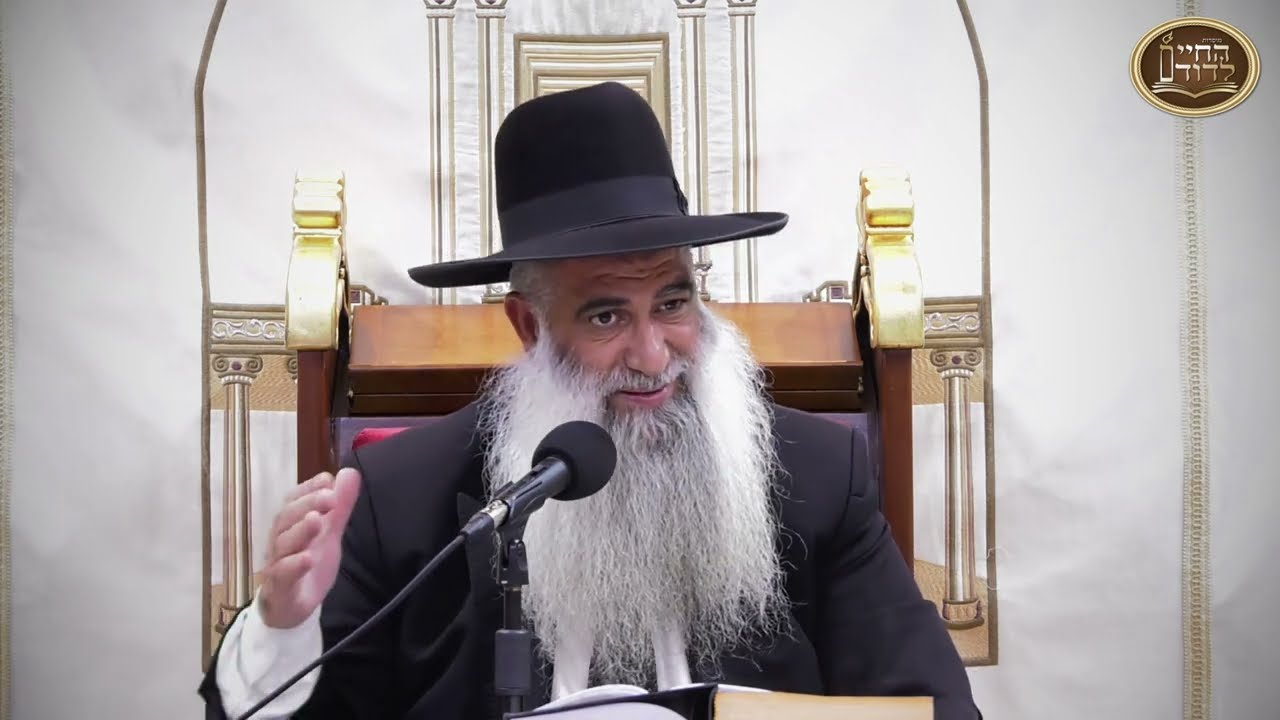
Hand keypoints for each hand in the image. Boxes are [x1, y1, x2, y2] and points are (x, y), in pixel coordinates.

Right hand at [258, 467, 361, 628]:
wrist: (292, 607)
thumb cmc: (308, 564)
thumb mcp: (329, 534)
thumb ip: (339, 506)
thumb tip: (349, 472)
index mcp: (291, 525)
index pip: (293, 501)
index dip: (308, 489)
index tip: (327, 479)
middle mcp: (280, 541)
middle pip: (286, 518)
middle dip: (307, 505)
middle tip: (329, 497)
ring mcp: (278, 564)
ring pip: (283, 544)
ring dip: (300, 531)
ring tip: (317, 520)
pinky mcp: (280, 589)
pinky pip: (283, 575)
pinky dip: (294, 566)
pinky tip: (307, 558)